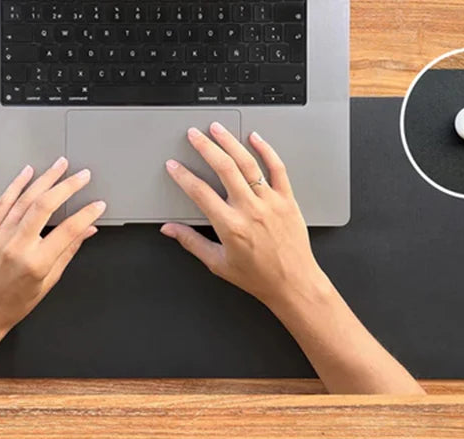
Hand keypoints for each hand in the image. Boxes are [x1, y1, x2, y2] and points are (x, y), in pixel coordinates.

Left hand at [0, 157, 105, 336]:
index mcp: (36, 263)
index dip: (86, 215)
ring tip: (60, 166)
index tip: (97, 205)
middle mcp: (17, 246)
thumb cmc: (13, 303)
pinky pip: (4, 202)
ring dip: (45, 179)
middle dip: (67, 186)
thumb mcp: (48, 282)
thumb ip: (67, 252)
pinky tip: (28, 173)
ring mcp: (0, 236)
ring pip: (25, 199)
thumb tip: (85, 232)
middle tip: (82, 175)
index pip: (68, 231)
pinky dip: (17, 185)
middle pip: (45, 206)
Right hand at [161, 124, 323, 312]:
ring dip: (230, 142)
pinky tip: (255, 138)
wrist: (292, 283)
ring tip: (217, 129)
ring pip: (248, 163)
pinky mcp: (287, 200)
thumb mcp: (218, 263)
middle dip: (205, 147)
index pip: (200, 192)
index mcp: (230, 226)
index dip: (183, 176)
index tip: (174, 166)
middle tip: (194, 135)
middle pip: (224, 168)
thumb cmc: (258, 277)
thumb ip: (192, 242)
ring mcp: (270, 202)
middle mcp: (250, 210)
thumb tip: (171, 230)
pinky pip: (277, 168)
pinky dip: (266, 150)